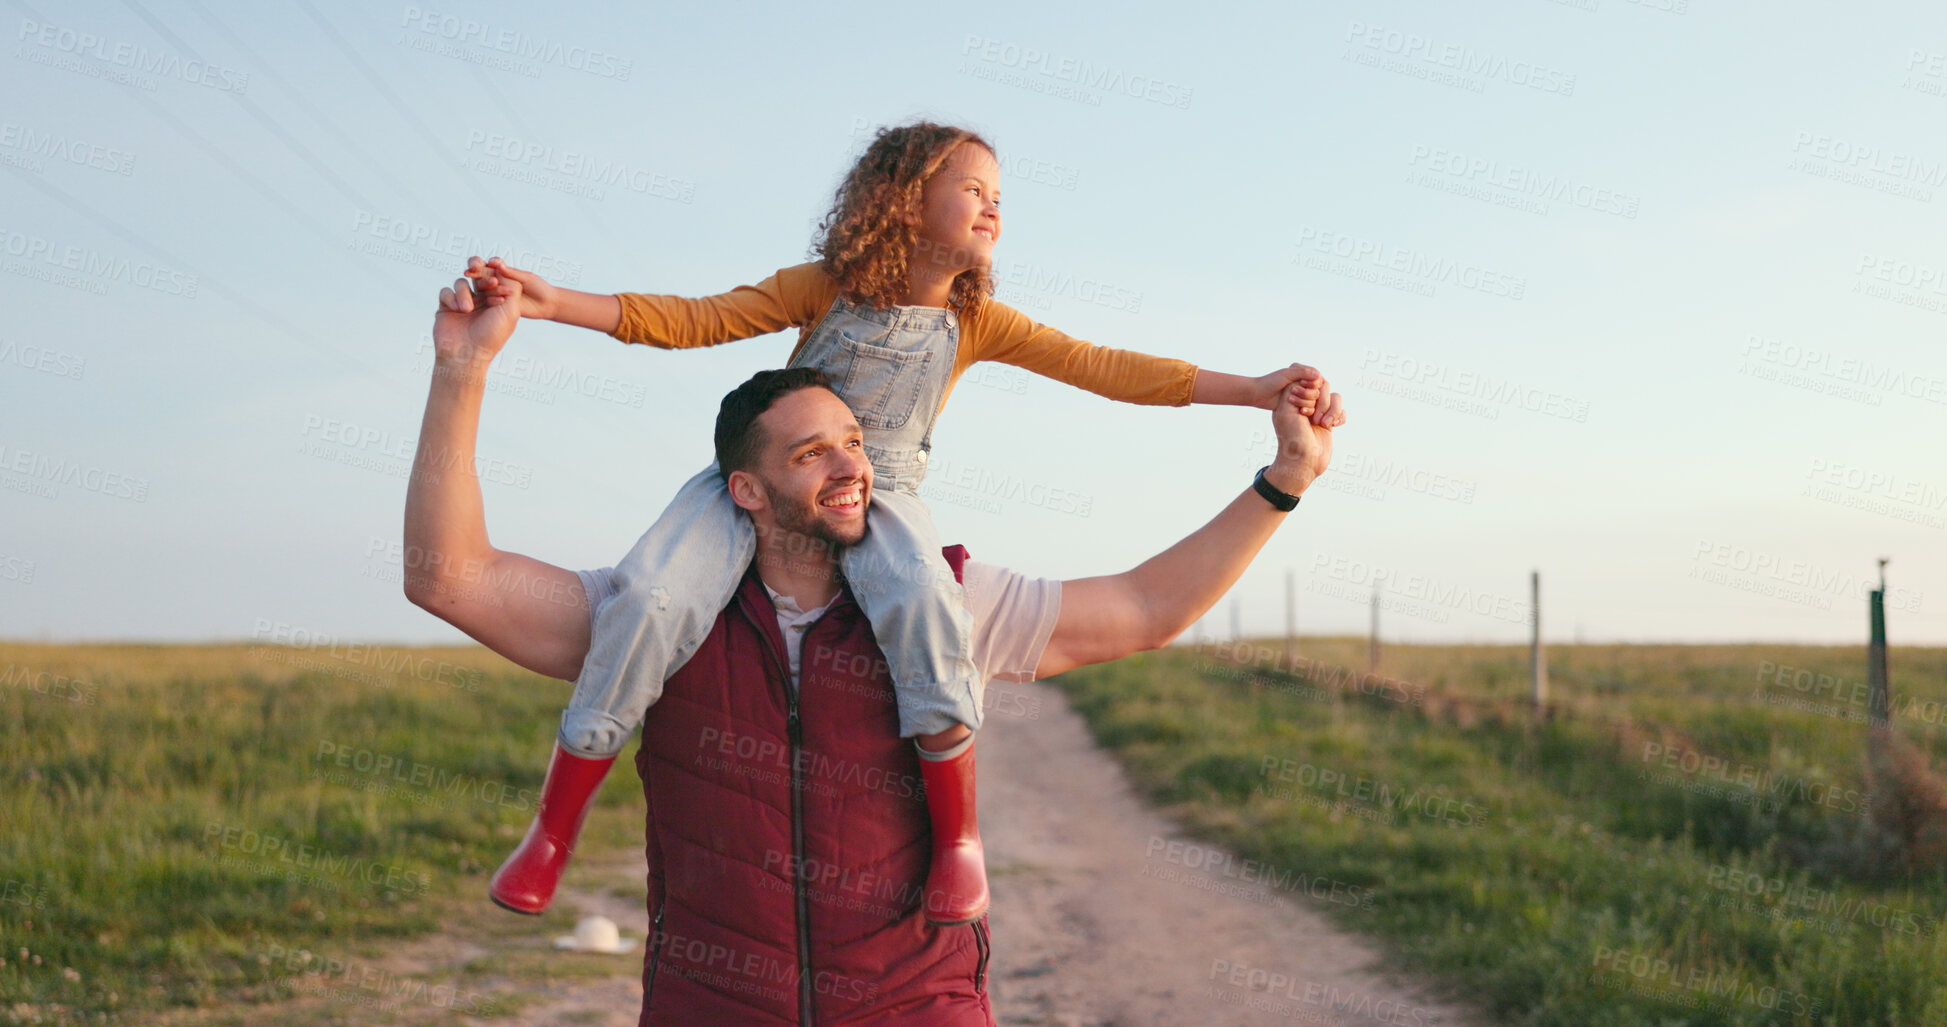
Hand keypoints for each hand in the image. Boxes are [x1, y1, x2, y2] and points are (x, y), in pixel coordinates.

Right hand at [433, 272, 521, 366]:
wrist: (466, 355)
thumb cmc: (491, 335)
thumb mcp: (510, 311)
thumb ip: (511, 287)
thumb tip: (503, 269)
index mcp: (497, 301)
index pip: (494, 278)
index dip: (493, 276)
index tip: (495, 283)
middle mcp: (480, 300)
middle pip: (476, 275)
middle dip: (478, 272)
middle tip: (477, 271)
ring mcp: (462, 302)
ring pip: (461, 283)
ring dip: (464, 293)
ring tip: (467, 309)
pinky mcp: (446, 307)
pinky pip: (445, 291)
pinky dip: (451, 298)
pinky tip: (457, 310)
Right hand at [463, 256, 557, 319]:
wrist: (547, 305)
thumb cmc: (539, 288)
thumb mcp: (527, 278)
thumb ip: (511, 273)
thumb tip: (496, 264)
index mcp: (504, 271)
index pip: (490, 264)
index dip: (482, 263)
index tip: (482, 264)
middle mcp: (497, 280)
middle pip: (481, 274)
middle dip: (475, 271)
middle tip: (469, 271)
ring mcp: (496, 293)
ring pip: (483, 287)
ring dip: (481, 284)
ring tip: (481, 284)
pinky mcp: (497, 305)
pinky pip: (489, 301)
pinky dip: (489, 299)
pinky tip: (490, 299)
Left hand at [1250, 362, 1328, 421]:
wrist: (1258, 394)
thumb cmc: (1270, 382)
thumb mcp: (1286, 375)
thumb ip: (1302, 373)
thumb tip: (1319, 375)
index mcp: (1302, 371)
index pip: (1318, 378)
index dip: (1313, 384)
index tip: (1301, 385)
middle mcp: (1304, 381)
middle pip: (1319, 390)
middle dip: (1309, 394)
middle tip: (1293, 393)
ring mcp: (1302, 393)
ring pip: (1315, 400)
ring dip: (1307, 402)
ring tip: (1292, 400)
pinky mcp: (1299, 403)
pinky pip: (1311, 407)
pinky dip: (1308, 410)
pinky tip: (1301, 411)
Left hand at [1264, 378, 1343, 495]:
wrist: (1302, 464)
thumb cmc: (1292, 439)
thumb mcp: (1287, 411)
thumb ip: (1294, 389)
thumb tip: (1308, 375)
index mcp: (1291, 399)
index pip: (1307, 379)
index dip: (1309, 391)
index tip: (1303, 409)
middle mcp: (1305, 403)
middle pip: (1324, 386)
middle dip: (1321, 402)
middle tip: (1312, 419)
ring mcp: (1319, 412)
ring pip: (1336, 397)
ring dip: (1332, 410)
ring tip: (1323, 425)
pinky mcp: (1329, 422)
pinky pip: (1342, 410)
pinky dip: (1340, 417)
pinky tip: (1331, 427)